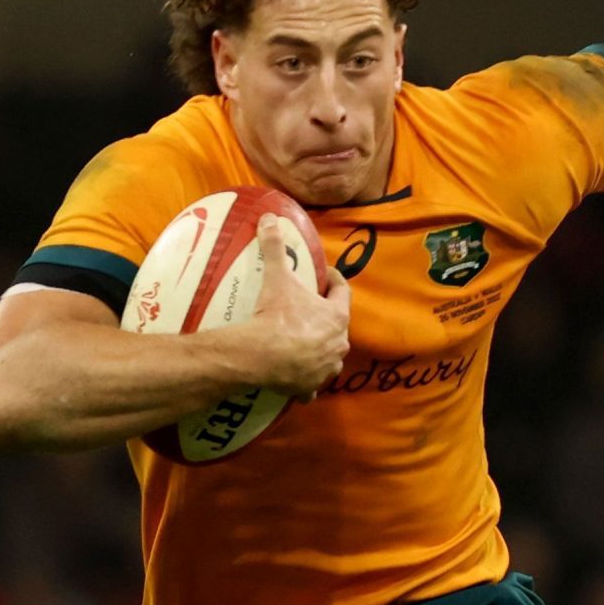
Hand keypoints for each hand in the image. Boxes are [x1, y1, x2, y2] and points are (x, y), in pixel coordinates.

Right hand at [241, 214, 350, 395]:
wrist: (261, 355)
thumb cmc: (277, 315)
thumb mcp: (277, 277)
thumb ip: (274, 247)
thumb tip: (269, 217)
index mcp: (337, 316)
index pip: (342, 291)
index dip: (332, 280)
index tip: (323, 274)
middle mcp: (339, 343)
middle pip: (336, 324)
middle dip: (326, 316)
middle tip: (308, 307)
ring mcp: (326, 367)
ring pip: (329, 355)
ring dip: (320, 348)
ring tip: (303, 340)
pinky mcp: (309, 386)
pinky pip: (311, 384)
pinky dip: (306, 380)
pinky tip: (298, 376)